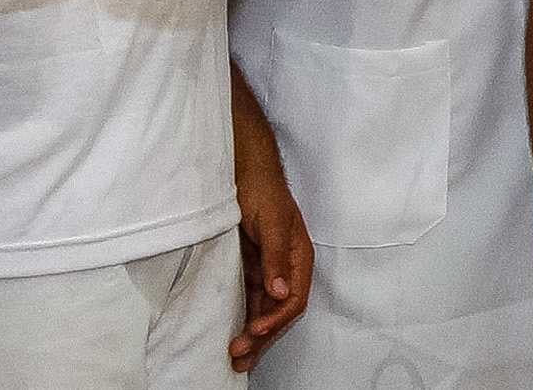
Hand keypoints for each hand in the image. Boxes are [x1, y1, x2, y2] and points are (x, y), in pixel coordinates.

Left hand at [229, 115, 312, 370]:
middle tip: (239, 356)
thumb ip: (277, 257)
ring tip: (236, 358)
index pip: (294, 299)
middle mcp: (285, 269)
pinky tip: (233, 335)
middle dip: (262, 336)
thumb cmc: (262, 193)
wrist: (241, 173)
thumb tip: (281, 292)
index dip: (276, 319)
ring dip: (252, 335)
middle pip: (279, 311)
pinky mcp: (249, 271)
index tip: (253, 331)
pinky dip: (243, 320)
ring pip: (263, 311)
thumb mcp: (272, 222)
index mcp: (299, 258)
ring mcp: (267, 271)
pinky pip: (249, 302)